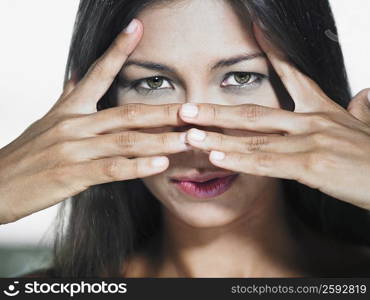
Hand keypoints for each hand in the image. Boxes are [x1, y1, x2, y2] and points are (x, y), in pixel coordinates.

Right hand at [0, 19, 187, 223]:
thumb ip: (68, 99)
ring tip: (188, 138)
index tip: (137, 28)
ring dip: (160, 140)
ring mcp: (73, 148)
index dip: (118, 49)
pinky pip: (111, 169)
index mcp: (69, 108)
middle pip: (126, 112)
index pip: (97, 72)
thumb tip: (77, 77)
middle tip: (192, 107)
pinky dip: (137, 167)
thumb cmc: (26, 154)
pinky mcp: (72, 174)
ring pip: (125, 140)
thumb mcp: (47, 121)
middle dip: (163, 110)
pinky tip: (159, 165)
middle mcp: (73, 124)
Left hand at [178, 23, 369, 209]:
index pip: (293, 73)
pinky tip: (217, 157)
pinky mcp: (313, 166)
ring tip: (190, 133)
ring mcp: (311, 142)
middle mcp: (312, 121)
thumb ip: (360, 110)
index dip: (274, 50)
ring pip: (255, 138)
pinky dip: (240, 160)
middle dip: (217, 110)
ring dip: (218, 136)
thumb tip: (364, 94)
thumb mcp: (365, 127)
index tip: (256, 28)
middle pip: (255, 112)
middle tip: (186, 107)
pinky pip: (268, 162)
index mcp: (322, 110)